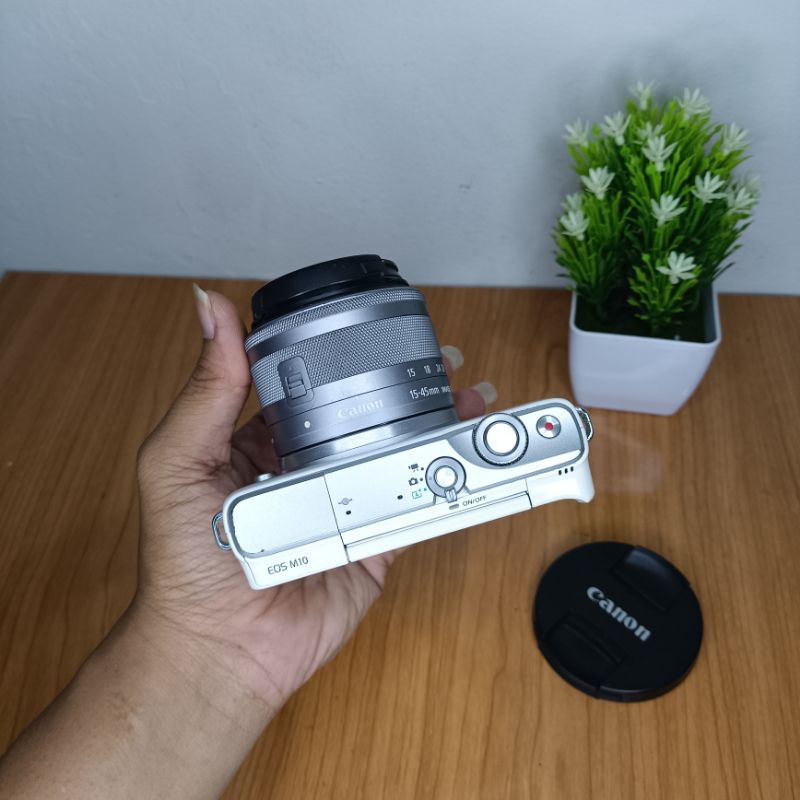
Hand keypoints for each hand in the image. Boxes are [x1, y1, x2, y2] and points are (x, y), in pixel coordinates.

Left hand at [133, 286, 488, 712]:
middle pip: (367, 416)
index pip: (313, 385)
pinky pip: (412, 508)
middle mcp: (308, 469)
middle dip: (407, 386)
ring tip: (470, 398)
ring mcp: (344, 506)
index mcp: (263, 440)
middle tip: (443, 361)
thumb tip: (209, 305)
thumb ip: (207, 388)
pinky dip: (444, 483)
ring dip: (437, 427)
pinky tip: (470, 457)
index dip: (348, 356)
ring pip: (397, 456)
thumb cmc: (185, 560)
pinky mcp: (371, 544)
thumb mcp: (178, 459)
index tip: (380, 330)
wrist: (221, 648)